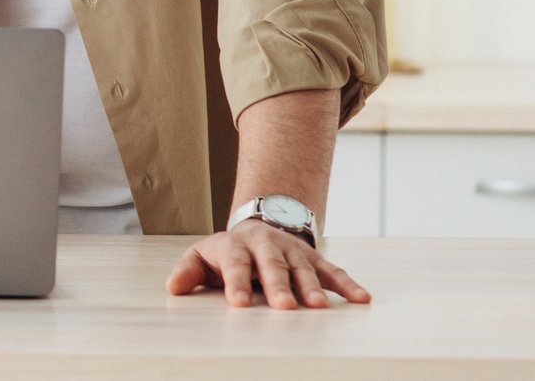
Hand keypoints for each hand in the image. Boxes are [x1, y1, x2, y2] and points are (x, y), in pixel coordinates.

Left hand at [166, 219, 371, 308]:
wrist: (256, 226)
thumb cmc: (226, 253)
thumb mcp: (202, 257)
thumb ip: (188, 271)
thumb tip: (172, 288)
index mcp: (236, 246)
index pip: (235, 265)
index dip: (237, 283)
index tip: (239, 305)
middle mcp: (266, 246)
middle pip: (273, 266)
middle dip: (278, 286)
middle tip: (284, 307)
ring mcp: (293, 251)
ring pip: (304, 269)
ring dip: (312, 287)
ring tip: (319, 307)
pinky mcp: (314, 259)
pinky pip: (333, 271)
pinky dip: (348, 284)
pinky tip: (362, 299)